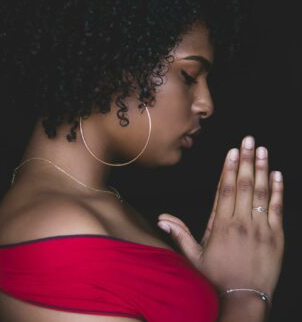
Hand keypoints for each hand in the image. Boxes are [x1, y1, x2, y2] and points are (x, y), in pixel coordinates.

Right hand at [157, 136, 283, 298]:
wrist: (242, 300)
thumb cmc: (216, 278)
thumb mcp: (193, 257)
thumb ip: (179, 234)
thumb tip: (161, 219)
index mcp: (221, 225)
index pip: (225, 189)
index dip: (229, 168)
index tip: (232, 151)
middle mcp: (241, 222)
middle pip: (244, 185)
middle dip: (246, 159)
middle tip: (249, 140)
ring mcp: (260, 229)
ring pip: (261, 193)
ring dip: (262, 169)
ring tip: (262, 150)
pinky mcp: (276, 237)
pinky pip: (277, 209)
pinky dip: (278, 191)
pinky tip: (278, 175)